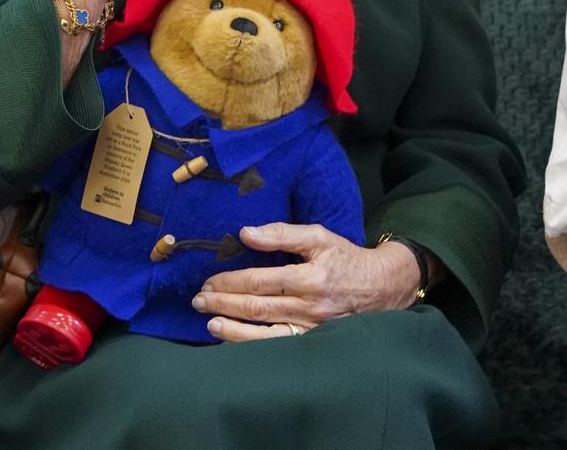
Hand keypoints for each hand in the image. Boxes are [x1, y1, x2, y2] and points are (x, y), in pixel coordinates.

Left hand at [191, 222, 422, 342]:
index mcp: (310, 276)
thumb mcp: (319, 236)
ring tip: (209, 322)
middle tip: (198, 300)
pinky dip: (253, 346)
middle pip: (257, 306)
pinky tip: (234, 341)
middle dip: (224, 303)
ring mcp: (312, 329)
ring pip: (265, 333)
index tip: (209, 280)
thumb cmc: (346, 258)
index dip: (231, 281)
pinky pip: (279, 347)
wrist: (382, 287)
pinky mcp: (314, 343)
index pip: (261, 280)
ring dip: (233, 328)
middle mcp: (310, 306)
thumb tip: (246, 233)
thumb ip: (283, 233)